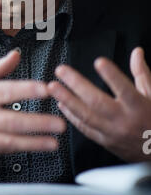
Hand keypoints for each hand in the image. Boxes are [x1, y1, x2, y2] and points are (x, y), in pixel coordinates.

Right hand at [0, 50, 65, 155]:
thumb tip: (16, 55)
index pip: (6, 92)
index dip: (27, 91)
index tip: (46, 90)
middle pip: (12, 120)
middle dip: (38, 123)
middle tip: (60, 123)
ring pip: (10, 140)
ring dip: (35, 142)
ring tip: (54, 142)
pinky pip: (4, 149)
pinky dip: (22, 149)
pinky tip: (37, 147)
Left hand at [48, 47, 150, 161]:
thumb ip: (142, 73)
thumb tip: (137, 52)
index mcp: (139, 107)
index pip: (124, 89)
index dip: (112, 75)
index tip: (99, 62)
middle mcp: (124, 121)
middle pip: (97, 102)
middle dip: (76, 84)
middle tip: (61, 71)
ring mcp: (112, 133)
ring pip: (86, 116)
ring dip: (67, 99)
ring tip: (53, 87)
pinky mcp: (104, 141)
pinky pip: (84, 128)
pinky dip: (71, 116)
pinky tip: (61, 104)